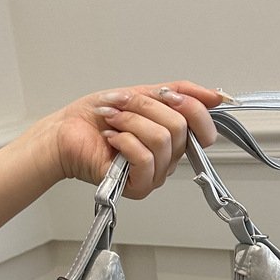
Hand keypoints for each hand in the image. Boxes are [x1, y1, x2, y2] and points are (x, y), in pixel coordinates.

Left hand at [48, 81, 222, 198]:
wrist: (65, 134)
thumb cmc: (97, 118)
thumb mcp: (142, 93)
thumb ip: (179, 92)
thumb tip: (215, 96)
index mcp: (174, 138)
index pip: (204, 128)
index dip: (190, 107)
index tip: (165, 94)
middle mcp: (168, 159)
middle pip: (179, 128)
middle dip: (146, 107)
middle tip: (121, 105)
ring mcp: (155, 175)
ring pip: (161, 141)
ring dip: (131, 121)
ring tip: (112, 120)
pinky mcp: (138, 187)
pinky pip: (145, 159)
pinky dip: (124, 141)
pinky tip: (111, 139)